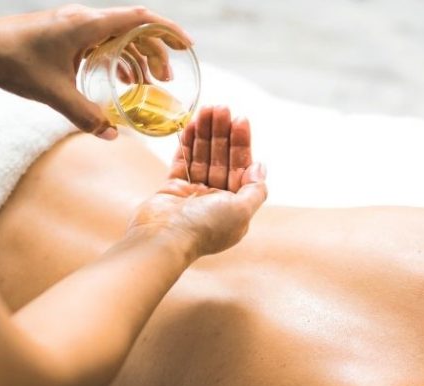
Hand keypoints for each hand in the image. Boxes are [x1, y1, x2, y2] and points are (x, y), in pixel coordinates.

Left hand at [0, 4, 191, 137]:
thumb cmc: (13, 65)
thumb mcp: (54, 95)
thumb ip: (86, 116)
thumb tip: (114, 136)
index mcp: (86, 25)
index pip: (139, 19)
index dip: (167, 31)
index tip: (187, 44)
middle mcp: (81, 19)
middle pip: (131, 29)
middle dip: (155, 52)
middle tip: (167, 78)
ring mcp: (70, 25)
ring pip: (115, 35)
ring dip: (135, 55)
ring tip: (149, 81)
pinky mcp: (60, 33)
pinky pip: (98, 41)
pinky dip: (115, 56)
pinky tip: (118, 78)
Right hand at [130, 106, 267, 256]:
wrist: (164, 239)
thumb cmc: (204, 228)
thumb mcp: (242, 211)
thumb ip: (256, 189)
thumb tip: (260, 166)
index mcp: (235, 208)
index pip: (242, 169)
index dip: (242, 144)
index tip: (240, 119)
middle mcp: (215, 201)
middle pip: (222, 159)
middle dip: (223, 133)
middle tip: (222, 107)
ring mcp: (193, 194)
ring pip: (203, 157)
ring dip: (206, 133)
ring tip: (207, 108)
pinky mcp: (173, 188)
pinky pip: (183, 160)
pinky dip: (188, 143)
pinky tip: (192, 124)